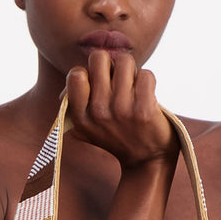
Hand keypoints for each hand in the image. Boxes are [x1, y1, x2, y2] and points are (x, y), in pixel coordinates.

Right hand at [64, 50, 176, 169]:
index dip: (90, 72)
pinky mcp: (144, 109)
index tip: (101, 84)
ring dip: (132, 71)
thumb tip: (72, 81)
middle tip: (119, 81)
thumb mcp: (88, 129)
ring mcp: (121, 110)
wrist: (147, 161)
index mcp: (80, 117)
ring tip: (134, 89)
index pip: (76, 74)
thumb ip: (75, 104)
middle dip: (111, 64)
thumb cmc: (118, 137)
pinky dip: (148, 82)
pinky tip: (147, 97)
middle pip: (99, 58)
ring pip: (124, 61)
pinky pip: (146, 74)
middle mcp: (98, 113)